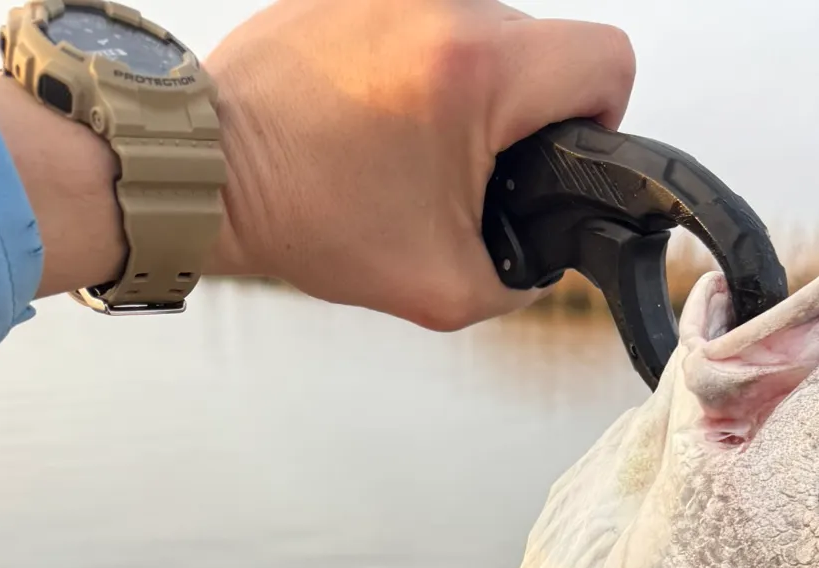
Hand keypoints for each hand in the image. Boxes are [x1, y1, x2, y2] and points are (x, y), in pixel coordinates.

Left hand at [206, 0, 635, 327]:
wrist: (210, 172)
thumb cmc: (311, 220)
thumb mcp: (448, 288)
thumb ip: (526, 278)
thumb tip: (553, 248)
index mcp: (477, 70)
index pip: (607, 60)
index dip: (603, 117)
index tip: (557, 157)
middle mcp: (444, 4)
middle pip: (548, 44)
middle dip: (529, 113)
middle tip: (472, 172)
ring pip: (490, 31)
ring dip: (477, 89)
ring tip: (419, 145)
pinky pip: (431, 22)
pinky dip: (424, 69)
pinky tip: (385, 117)